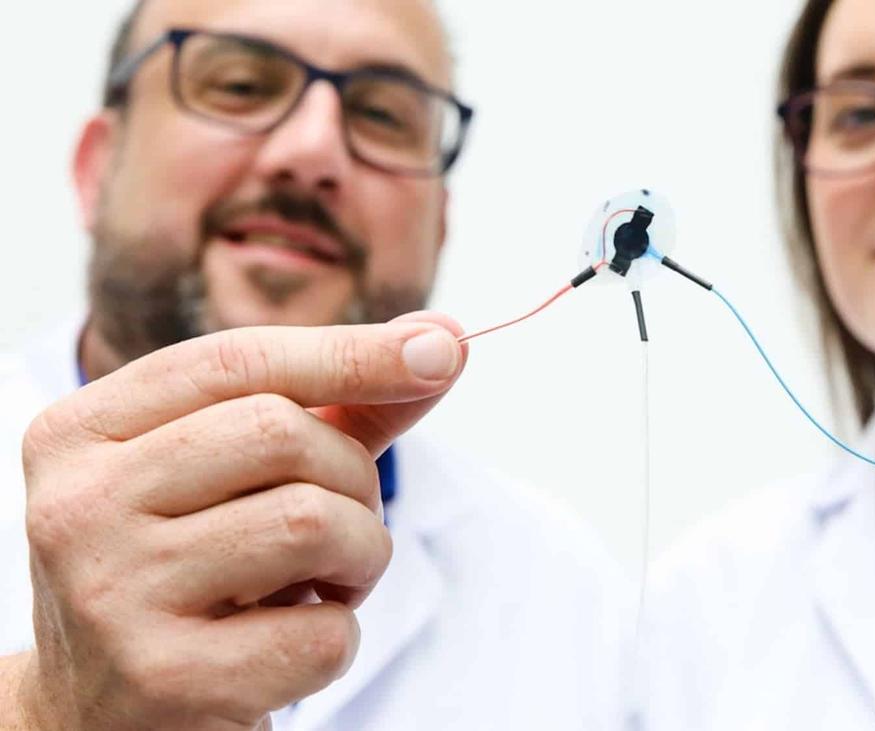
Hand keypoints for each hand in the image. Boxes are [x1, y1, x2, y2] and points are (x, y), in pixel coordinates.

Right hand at [14, 313, 465, 729]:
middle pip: (281, 434)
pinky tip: (287, 644)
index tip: (440, 350)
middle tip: (345, 524)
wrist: (101, 716)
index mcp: (82, 434)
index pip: (235, 362)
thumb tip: (441, 342)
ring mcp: (113, 593)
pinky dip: (338, 639)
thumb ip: (336, 407)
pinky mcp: (163, 678)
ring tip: (323, 586)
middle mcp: (80, 504)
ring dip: (360, 556)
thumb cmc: (189, 573)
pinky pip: (320, 634)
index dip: (351, 351)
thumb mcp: (233, 480)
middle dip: (355, 477)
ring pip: (312, 524)